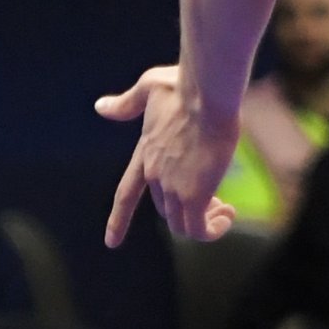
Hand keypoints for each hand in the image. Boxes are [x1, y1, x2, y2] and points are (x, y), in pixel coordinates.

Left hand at [96, 64, 237, 244]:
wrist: (206, 94)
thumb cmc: (184, 86)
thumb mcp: (149, 89)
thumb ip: (127, 103)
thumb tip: (100, 107)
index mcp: (145, 154)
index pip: (126, 194)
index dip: (118, 219)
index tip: (111, 242)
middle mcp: (155, 175)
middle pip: (165, 210)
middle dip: (191, 210)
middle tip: (219, 202)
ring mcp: (173, 186)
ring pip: (182, 225)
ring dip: (205, 223)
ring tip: (225, 210)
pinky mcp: (195, 192)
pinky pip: (199, 228)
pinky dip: (212, 229)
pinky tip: (228, 215)